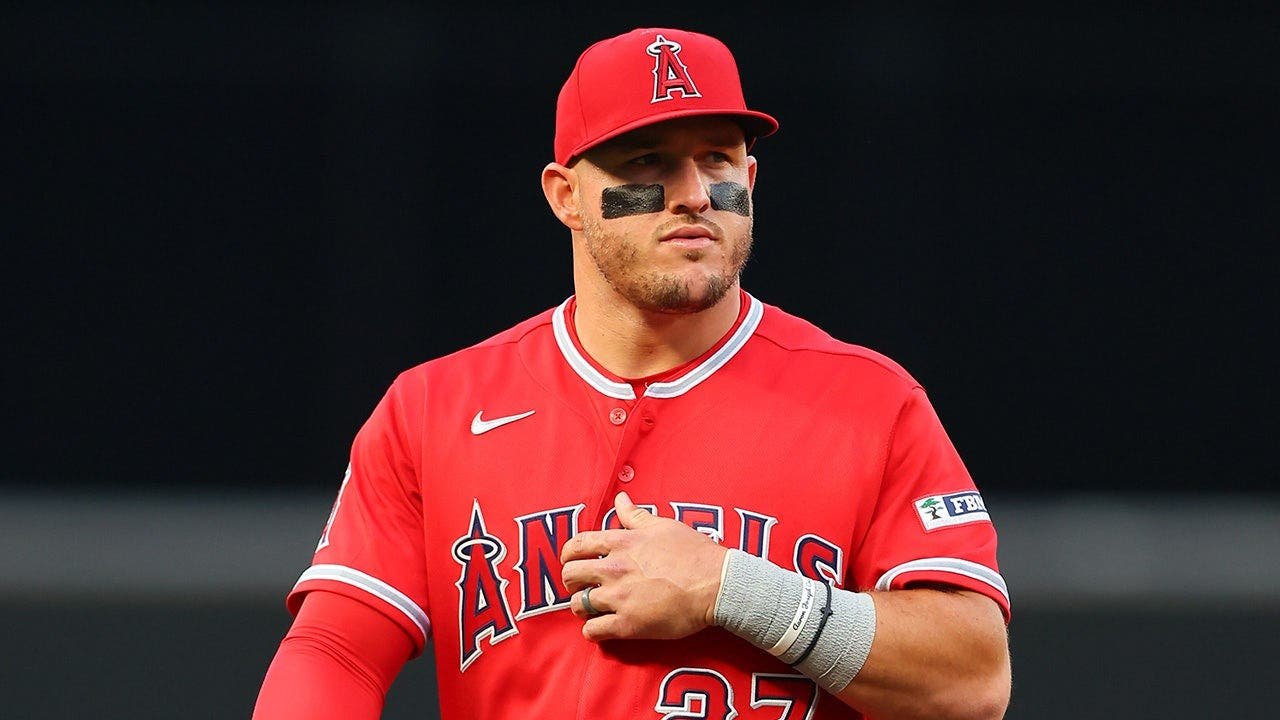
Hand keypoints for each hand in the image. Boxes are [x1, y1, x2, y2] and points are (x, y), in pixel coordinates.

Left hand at [560, 491, 728, 641]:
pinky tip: (601, 628)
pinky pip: (593, 631)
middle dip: (572, 581)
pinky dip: (593, 631)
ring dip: (581, 607)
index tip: (572, 561)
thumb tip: (620, 498)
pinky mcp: (628, 625)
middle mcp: (613, 569)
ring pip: (577, 605)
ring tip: (592, 608)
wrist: (715, 584)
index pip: (576, 545)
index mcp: (620, 543)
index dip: (568, 554)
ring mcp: (618, 598)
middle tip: (582, 586)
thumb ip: (634, 515)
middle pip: (570, 575)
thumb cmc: (694, 553)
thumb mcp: (662, 525)